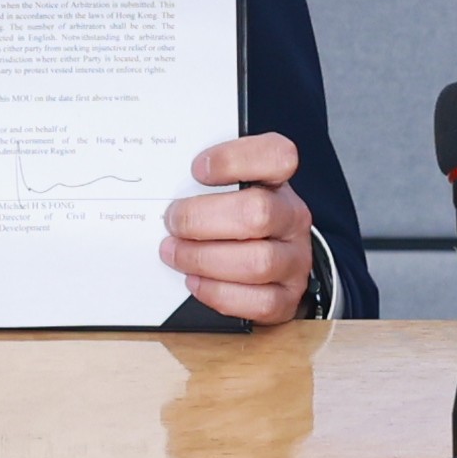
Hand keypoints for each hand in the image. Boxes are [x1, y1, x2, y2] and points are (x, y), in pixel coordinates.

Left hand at [161, 134, 317, 325]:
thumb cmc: (235, 217)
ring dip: (204, 259)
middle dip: (202, 220)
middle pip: (258, 213)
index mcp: (278, 180)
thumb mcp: (226, 190)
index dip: (235, 159)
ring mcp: (294, 258)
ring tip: (175, 253)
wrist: (268, 258)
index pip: (276, 156)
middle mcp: (292, 217)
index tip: (197, 169)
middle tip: (172, 222)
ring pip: (257, 262)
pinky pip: (258, 301)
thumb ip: (202, 183)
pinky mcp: (287, 296)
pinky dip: (219, 293)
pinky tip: (195, 282)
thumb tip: (161, 185)